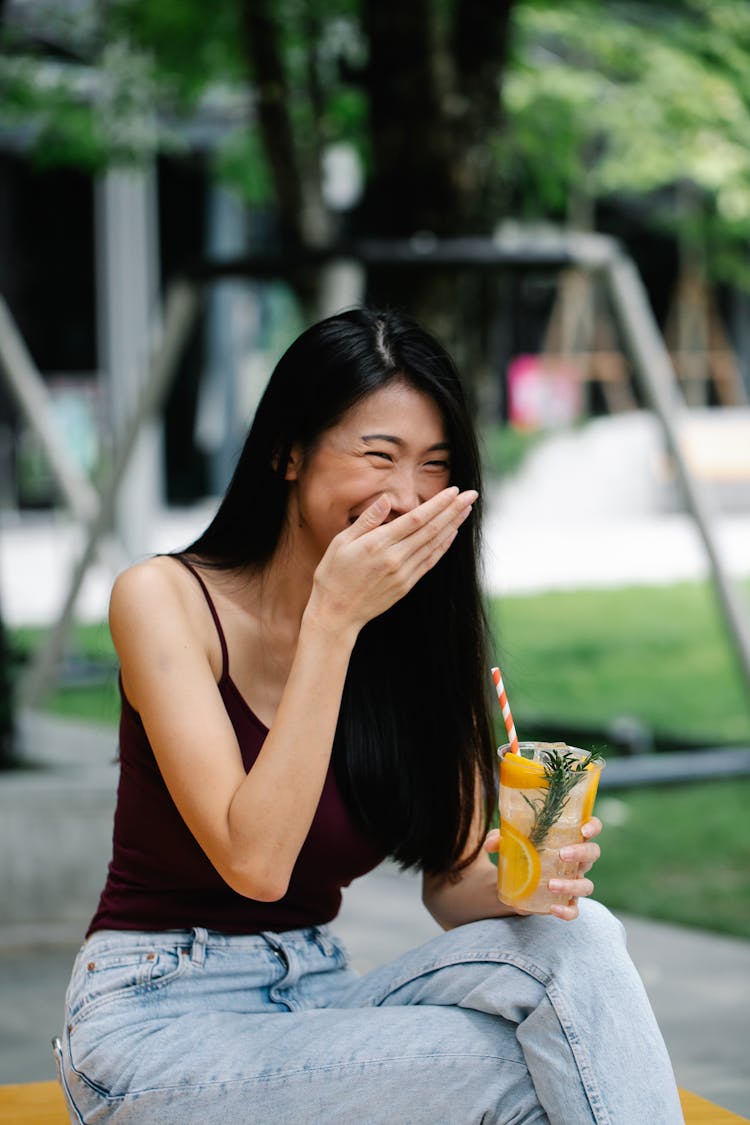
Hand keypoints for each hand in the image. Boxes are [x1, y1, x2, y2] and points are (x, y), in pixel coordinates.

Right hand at [307, 486, 477, 634]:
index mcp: (378, 544)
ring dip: (453, 525)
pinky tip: (452, 534)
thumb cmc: (333, 574)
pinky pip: (430, 562)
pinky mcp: (406, 585)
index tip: (453, 491)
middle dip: (453, 510)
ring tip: (467, 509)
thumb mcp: (341, 542)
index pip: (416, 518)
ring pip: (434, 545)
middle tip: (471, 495)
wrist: (336, 613)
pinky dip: (443, 546)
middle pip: (431, 530)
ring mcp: (403, 573)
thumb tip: (386, 499)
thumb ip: (367, 520)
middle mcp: (395, 558)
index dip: (437, 504)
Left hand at [484, 816, 601, 921]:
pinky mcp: (567, 902)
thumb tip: (492, 844)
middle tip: (562, 854)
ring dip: (572, 884)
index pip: (591, 827)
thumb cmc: (520, 853)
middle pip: (593, 853)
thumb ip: (499, 839)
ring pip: (586, 885)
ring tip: (550, 885)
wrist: (515, 883)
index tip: (584, 829)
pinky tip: (554, 908)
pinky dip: (567, 911)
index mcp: (569, 838)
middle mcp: (577, 860)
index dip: (593, 826)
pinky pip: (574, 909)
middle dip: (582, 853)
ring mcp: (574, 882)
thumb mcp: (508, 843)